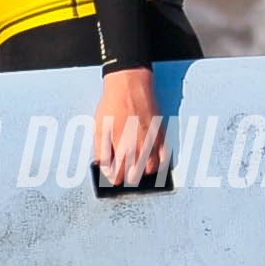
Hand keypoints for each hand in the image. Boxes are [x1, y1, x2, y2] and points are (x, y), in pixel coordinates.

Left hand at [94, 65, 167, 185]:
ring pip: (151, 168)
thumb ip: (101, 150)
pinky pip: (164, 156)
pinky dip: (158, 162)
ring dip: (142, 171)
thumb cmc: (113, 106)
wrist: (131, 87)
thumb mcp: (100, 128)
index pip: (119, 174)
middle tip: (122, 175)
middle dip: (127, 177)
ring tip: (135, 169)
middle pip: (136, 174)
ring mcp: (153, 142)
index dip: (114, 178)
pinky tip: (151, 162)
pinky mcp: (161, 135)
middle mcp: (141, 148)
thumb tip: (102, 166)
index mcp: (123, 147)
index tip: (112, 178)